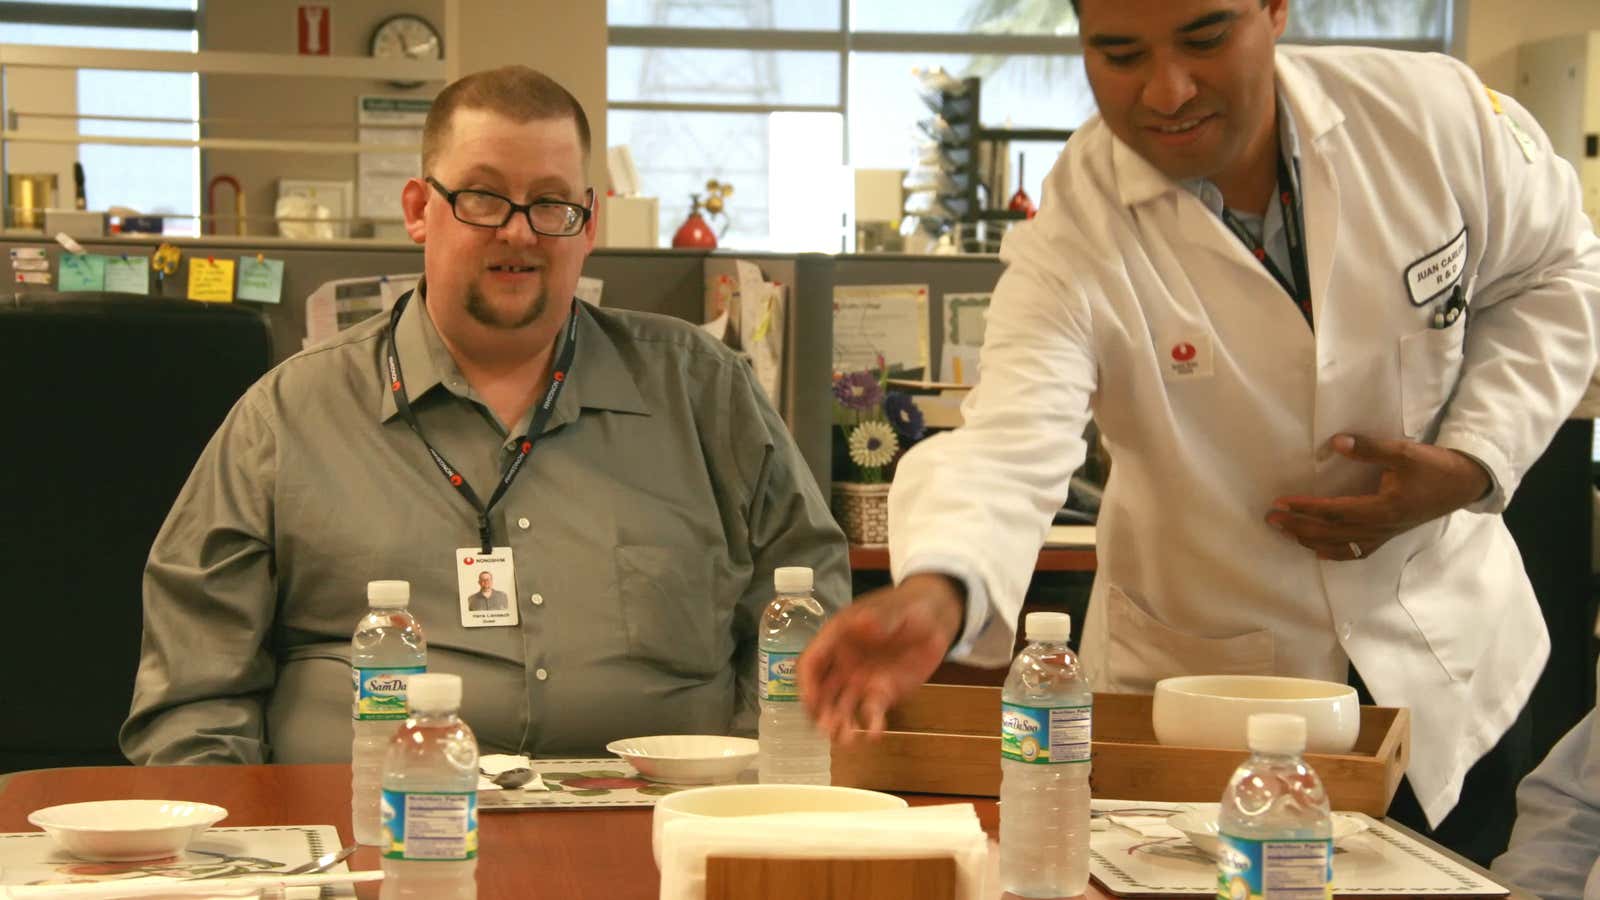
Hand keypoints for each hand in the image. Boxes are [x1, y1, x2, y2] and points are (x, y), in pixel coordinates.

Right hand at [798, 573, 965, 744]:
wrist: (934, 619)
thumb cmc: (908, 608)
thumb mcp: (895, 609)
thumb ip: (879, 618)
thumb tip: (862, 623)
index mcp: (837, 639)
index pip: (811, 662)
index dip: (806, 683)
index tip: (810, 702)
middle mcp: (843, 664)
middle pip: (822, 692)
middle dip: (820, 712)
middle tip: (826, 730)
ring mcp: (861, 681)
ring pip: (841, 707)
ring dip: (839, 724)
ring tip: (846, 740)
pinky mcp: (882, 693)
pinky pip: (871, 712)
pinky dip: (870, 724)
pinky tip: (874, 734)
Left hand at [1265, 433, 1490, 560]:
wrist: (1463, 484)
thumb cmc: (1434, 467)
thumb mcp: (1404, 451)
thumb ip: (1370, 448)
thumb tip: (1337, 441)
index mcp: (1384, 507)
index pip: (1336, 512)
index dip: (1307, 509)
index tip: (1281, 503)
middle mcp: (1381, 526)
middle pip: (1332, 532)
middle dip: (1299, 526)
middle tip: (1271, 519)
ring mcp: (1385, 534)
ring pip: (1342, 545)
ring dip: (1310, 539)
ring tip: (1285, 532)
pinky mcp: (1389, 535)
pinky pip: (1358, 551)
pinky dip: (1335, 553)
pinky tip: (1317, 551)